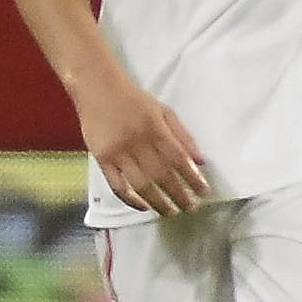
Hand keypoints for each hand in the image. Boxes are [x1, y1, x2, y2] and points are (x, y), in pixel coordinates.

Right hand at [81, 75, 207, 215]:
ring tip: (172, 212)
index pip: (179, 158)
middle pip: (162, 175)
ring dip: (159, 202)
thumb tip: (201, 161)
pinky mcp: (101, 159)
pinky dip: (131, 200)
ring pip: (141, 185)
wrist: (97, 88)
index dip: (193, 177)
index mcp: (155, 128)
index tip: (204, 192)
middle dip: (180, 195)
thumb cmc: (134, 100)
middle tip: (191, 208)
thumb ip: (183, 135)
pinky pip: (117, 186)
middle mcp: (137, 142)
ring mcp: (118, 152)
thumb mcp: (164, 110)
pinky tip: (144, 207)